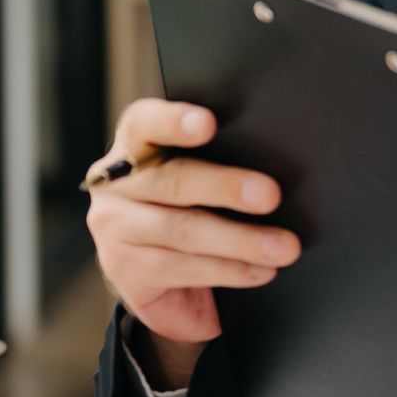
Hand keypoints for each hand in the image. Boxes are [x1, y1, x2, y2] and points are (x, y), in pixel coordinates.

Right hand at [84, 97, 298, 387]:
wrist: (156, 275)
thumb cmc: (188, 209)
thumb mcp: (198, 178)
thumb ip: (219, 161)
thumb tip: (275, 167)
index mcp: (135, 146)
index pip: (145, 123)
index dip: (174, 121)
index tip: (208, 123)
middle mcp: (117, 185)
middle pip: (172, 180)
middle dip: (227, 187)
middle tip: (271, 196)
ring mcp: (114, 230)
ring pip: (182, 230)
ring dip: (240, 240)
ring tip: (282, 246)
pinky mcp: (123, 270)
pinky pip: (182, 268)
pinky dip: (229, 269)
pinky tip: (260, 270)